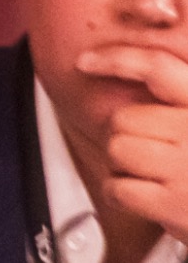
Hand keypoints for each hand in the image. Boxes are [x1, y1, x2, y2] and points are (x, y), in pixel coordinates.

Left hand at [77, 45, 187, 242]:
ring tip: (154, 179)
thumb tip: (125, 69)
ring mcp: (185, 167)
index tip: (84, 62)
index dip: (117, 59)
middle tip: (152, 159)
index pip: (158, 68)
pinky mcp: (173, 203)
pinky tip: (146, 199)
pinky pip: (117, 187)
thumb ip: (177, 106)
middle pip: (123, 119)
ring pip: (117, 150)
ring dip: (124, 168)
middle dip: (126, 139)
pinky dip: (122, 195)